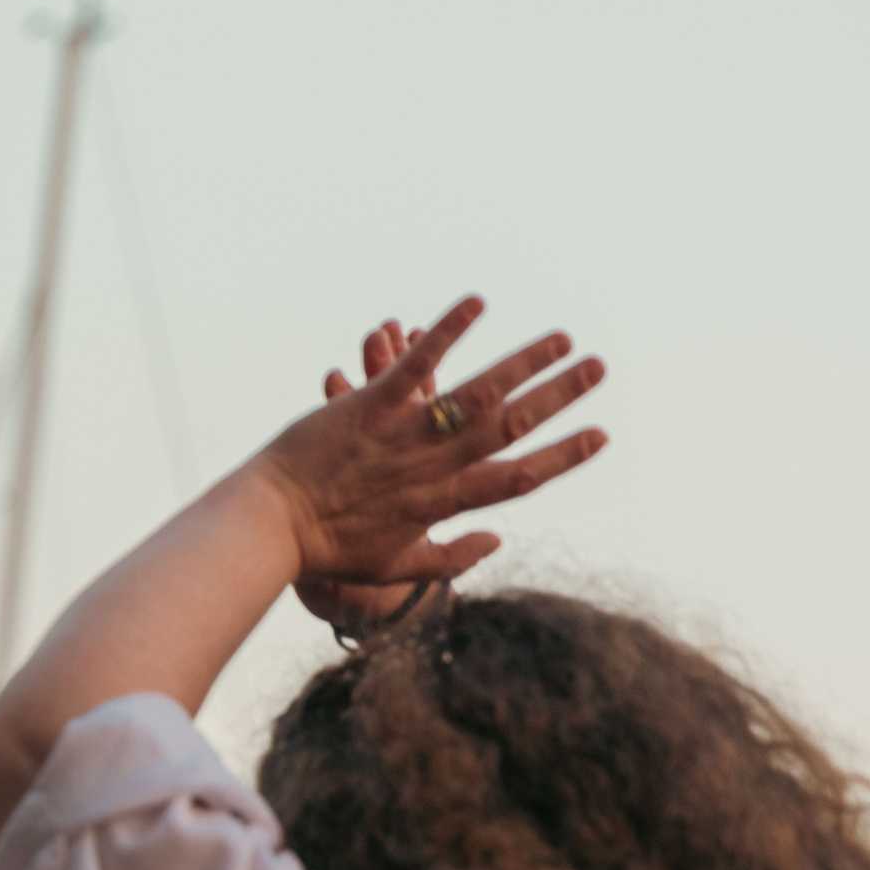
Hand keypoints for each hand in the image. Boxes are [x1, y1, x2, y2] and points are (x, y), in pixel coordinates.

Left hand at [248, 295, 608, 588]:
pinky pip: (414, 364)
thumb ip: (450, 559)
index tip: (599, 435)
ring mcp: (403, 434)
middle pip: (510, 427)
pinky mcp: (368, 406)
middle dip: (560, 397)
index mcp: (444, 503)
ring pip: (475, 393)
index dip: (563, 457)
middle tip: (600, 368)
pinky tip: (478, 301)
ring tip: (561, 338)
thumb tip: (496, 541)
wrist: (269, 527)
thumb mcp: (393, 567)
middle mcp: (433, 467)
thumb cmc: (327, 551)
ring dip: (523, 361)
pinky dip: (447, 331)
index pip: (519, 478)